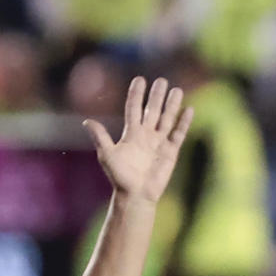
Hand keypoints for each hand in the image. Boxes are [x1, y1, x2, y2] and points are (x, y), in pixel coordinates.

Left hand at [84, 77, 192, 202]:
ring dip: (172, 105)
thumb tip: (87, 122)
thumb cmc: (120, 177)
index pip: (134, 108)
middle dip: (157, 96)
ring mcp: (159, 142)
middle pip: (153, 110)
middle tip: (162, 81)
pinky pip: (178, 134)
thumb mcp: (107, 156)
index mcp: (131, 133)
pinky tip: (188, 110)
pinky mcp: (171, 152)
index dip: (136, 94)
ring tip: (177, 90)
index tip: (140, 79)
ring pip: (167, 119)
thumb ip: (100, 138)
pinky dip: (184, 122)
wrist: (136, 195)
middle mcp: (146, 135)